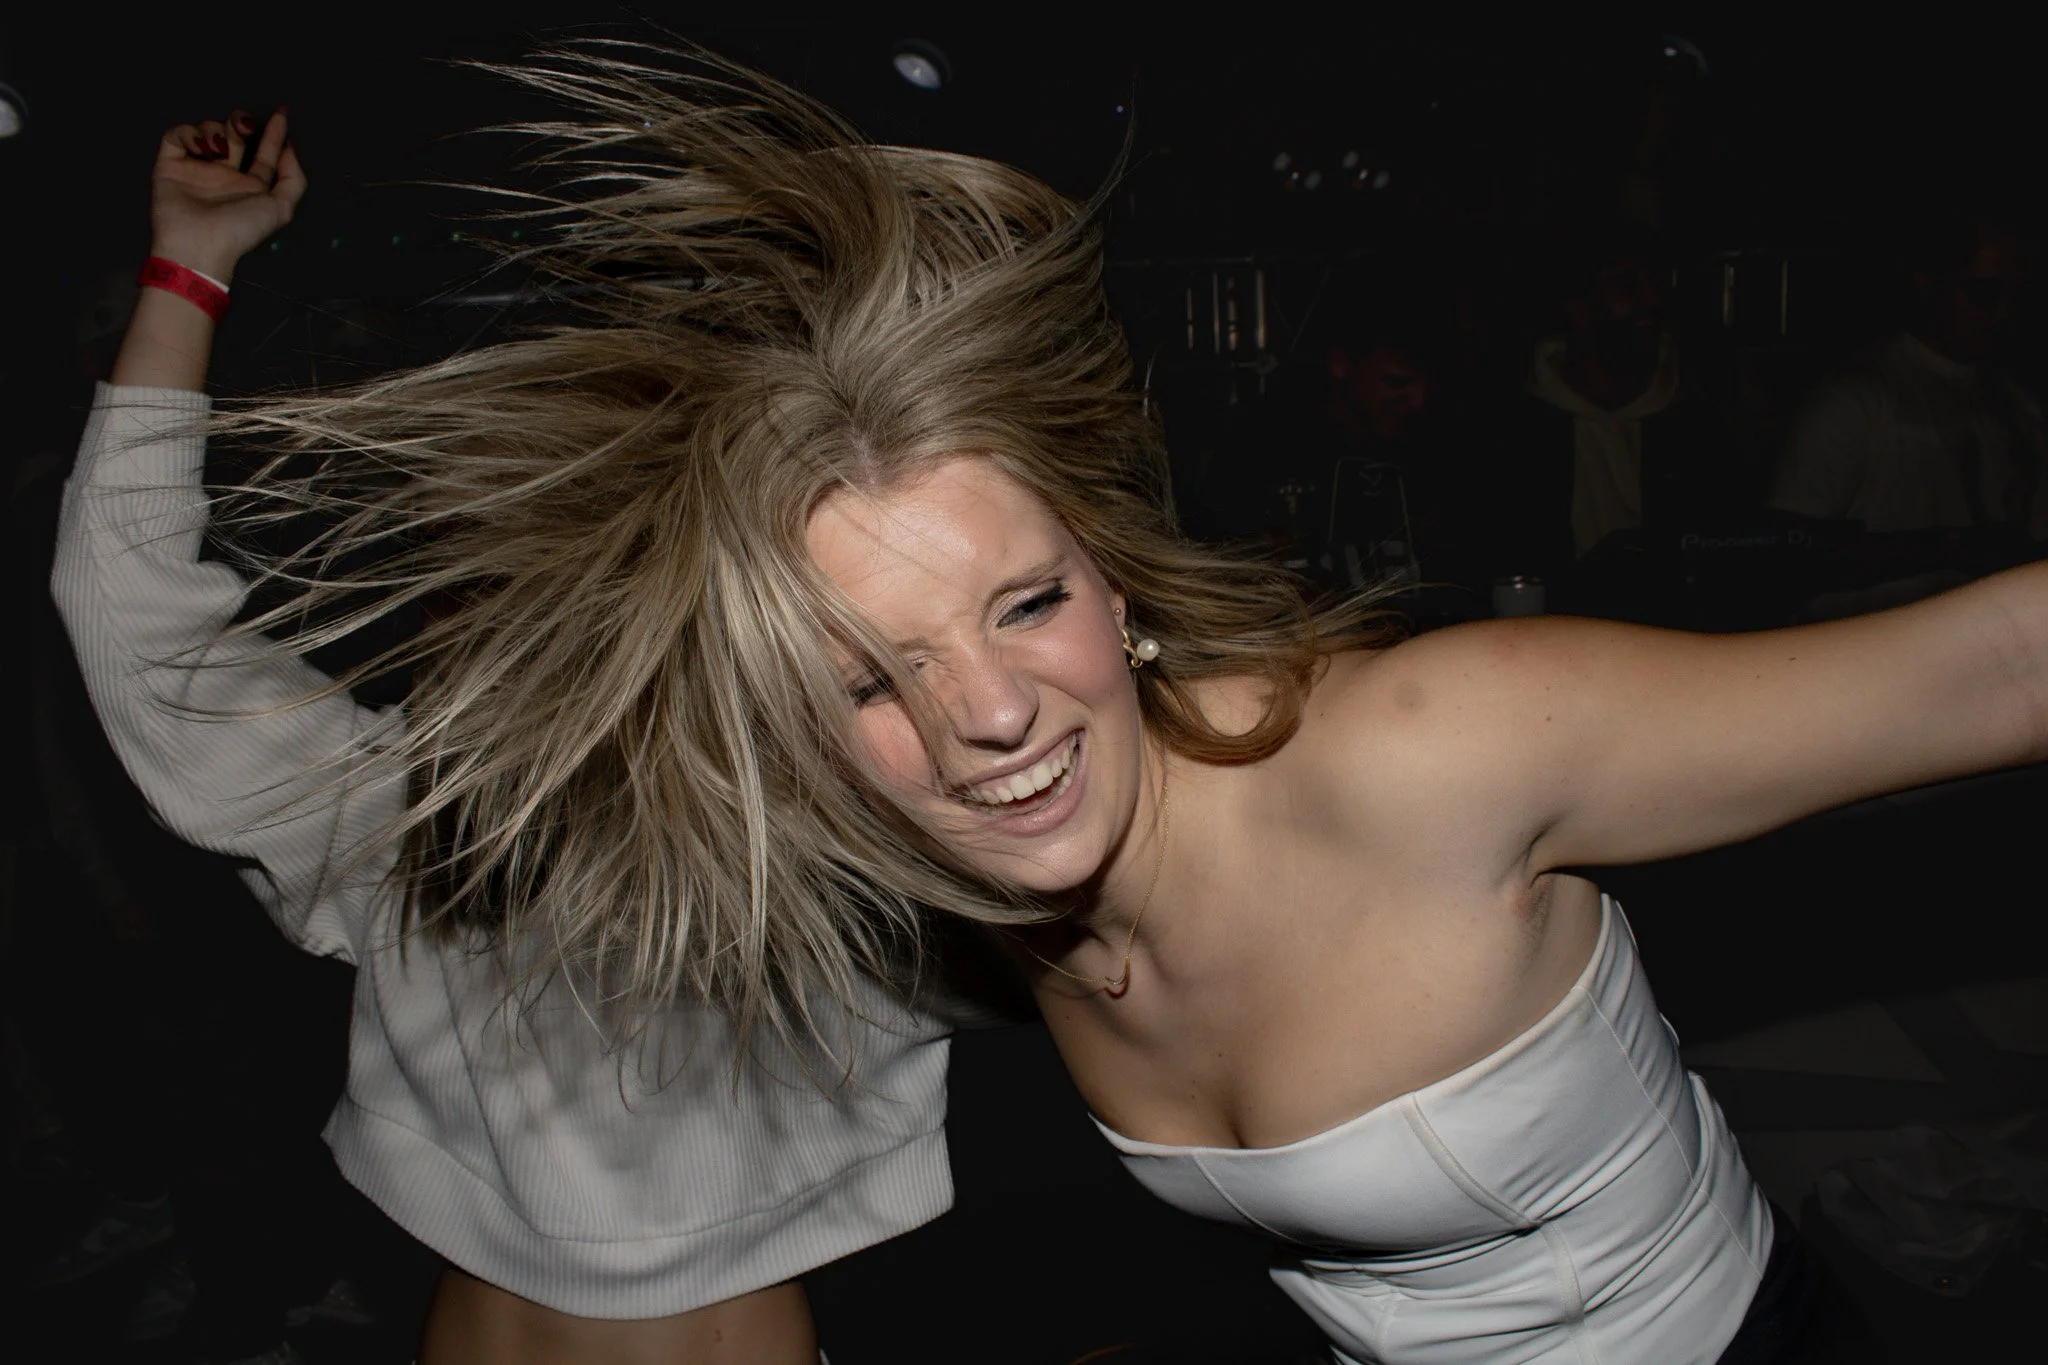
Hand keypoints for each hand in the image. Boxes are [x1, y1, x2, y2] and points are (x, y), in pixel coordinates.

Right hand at [149, 108, 306, 283]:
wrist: (198, 244)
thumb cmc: (241, 230)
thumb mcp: (281, 208)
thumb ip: (293, 179)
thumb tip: (290, 147)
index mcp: (251, 186)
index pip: (264, 152)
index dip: (275, 132)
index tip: (283, 112)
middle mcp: (224, 175)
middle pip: (233, 135)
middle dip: (240, 123)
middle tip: (243, 126)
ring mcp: (196, 168)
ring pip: (206, 131)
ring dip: (215, 130)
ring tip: (219, 148)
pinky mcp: (169, 164)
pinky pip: (176, 136)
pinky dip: (188, 133)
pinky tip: (201, 147)